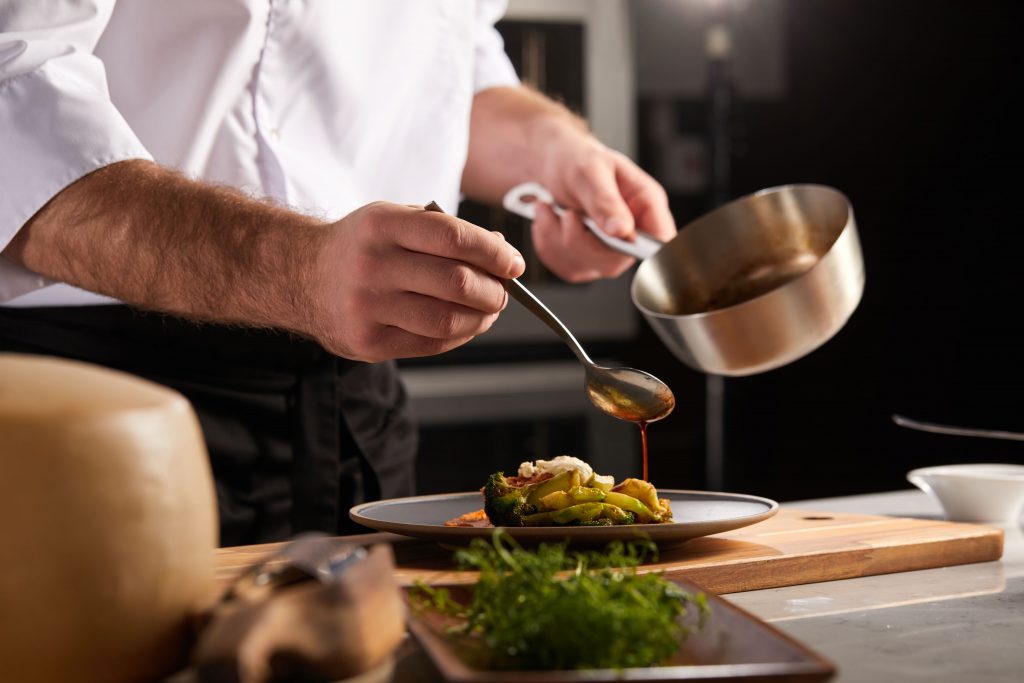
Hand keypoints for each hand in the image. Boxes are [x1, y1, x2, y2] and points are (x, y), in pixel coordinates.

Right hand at [311, 202, 524, 361]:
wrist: (298, 275)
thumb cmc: (361, 245)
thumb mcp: (395, 220)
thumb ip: (445, 232)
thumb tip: (501, 253)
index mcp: (382, 225)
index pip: (454, 238)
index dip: (494, 253)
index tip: (514, 264)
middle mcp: (372, 265)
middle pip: (456, 282)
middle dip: (494, 290)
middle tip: (503, 291)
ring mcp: (367, 307)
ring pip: (448, 319)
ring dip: (482, 318)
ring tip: (488, 310)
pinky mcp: (367, 342)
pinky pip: (431, 344)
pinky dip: (459, 335)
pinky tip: (465, 324)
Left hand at [529, 123, 676, 282]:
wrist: (550, 164)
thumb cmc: (576, 159)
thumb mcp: (590, 171)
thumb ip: (606, 201)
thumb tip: (623, 232)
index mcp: (646, 205)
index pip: (662, 241)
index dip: (643, 250)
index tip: (611, 237)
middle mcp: (631, 233)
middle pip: (615, 262)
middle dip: (580, 241)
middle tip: (567, 214)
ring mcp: (607, 251)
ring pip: (586, 266)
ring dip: (557, 239)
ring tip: (551, 210)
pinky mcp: (584, 261)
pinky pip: (565, 267)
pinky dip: (548, 244)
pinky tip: (549, 221)